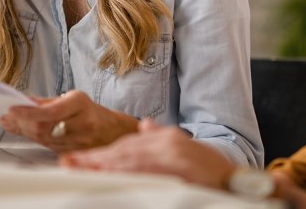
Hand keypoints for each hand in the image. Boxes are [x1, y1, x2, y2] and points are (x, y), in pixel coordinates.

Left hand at [0, 90, 138, 151]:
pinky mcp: (74, 153)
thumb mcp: (73, 98)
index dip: (29, 112)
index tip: (12, 109)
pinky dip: (33, 138)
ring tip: (11, 122)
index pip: (51, 111)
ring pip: (43, 139)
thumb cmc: (90, 112)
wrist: (113, 131)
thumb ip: (48, 102)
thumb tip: (24, 101)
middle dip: (22, 123)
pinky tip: (24, 131)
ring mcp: (79, 141)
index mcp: (80, 104)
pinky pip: (48, 146)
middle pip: (44, 128)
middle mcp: (81, 124)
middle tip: (7, 116)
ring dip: (24, 131)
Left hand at [59, 118, 234, 188]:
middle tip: (70, 163)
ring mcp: (172, 157)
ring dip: (104, 166)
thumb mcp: (184, 146)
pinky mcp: (178, 170)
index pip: (126, 144)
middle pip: (123, 151)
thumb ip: (161, 135)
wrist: (236, 180)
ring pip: (130, 161)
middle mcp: (166, 144)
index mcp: (165, 138)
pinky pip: (146, 173)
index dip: (101, 152)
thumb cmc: (209, 168)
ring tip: (82, 169)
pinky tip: (111, 176)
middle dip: (94, 158)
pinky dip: (126, 174)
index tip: (79, 158)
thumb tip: (142, 125)